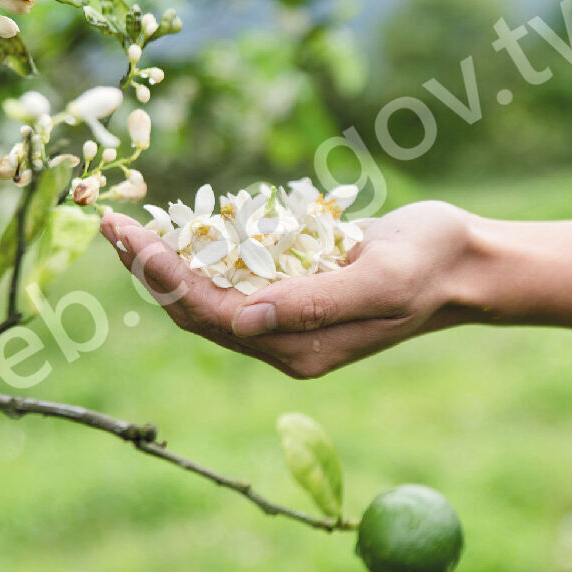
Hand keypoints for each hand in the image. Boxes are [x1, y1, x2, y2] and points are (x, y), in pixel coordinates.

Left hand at [99, 201, 477, 377]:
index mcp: (298, 348)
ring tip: (124, 227)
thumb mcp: (382, 280)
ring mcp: (285, 320)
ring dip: (164, 262)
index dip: (164, 277)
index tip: (129, 235)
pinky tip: (174, 228)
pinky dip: (197, 254)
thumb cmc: (430, 265)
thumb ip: (314, 304)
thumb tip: (242, 321)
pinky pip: (230, 279)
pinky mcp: (290, 295)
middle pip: (194, 310)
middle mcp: (283, 341)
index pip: (210, 315)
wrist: (464, 263)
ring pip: (205, 295)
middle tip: (107, 223)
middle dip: (148, 268)